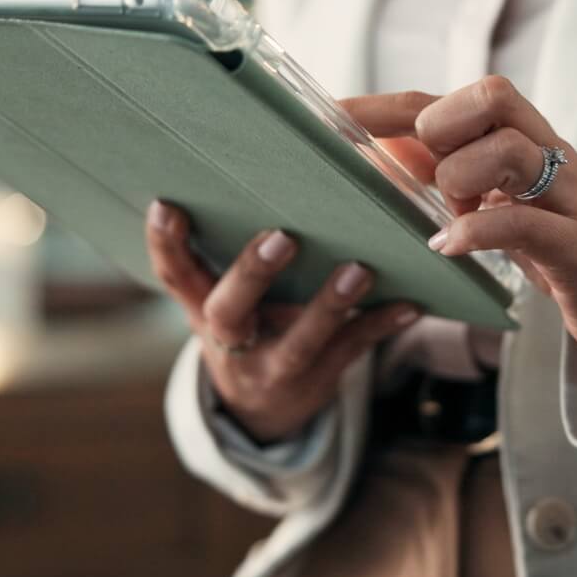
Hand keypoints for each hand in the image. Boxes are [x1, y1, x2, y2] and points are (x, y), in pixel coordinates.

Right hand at [145, 200, 420, 443]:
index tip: (166, 206)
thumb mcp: (223, 295)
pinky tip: (411, 303)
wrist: (262, 412)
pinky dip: (382, 326)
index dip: (165, 244)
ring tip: (357, 271)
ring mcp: (275, 368)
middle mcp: (232, 341)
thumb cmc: (248, 322)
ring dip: (328, 305)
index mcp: (201, 307)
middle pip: (230, 312)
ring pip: (299, 342)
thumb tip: (263, 164)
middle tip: (281, 237)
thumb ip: (231, 249)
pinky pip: (352, 353)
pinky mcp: (318, 381)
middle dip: (252, 274)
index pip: (173, 275)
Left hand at [343, 75, 576, 361]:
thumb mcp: (498, 202)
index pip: (449, 100)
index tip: (331, 113)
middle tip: (428, 176)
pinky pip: (524, 223)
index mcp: (524, 138)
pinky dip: (477, 231)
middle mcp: (549, 153)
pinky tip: (448, 247)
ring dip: (460, 178)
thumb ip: (446, 172)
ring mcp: (567, 196)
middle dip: (441, 126)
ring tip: (448, 215)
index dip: (388, 105)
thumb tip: (379, 150)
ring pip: (509, 150)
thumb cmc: (558, 246)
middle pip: (493, 96)